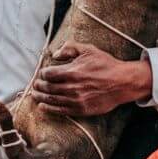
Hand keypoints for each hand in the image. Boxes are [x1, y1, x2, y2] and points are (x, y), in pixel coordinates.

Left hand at [31, 42, 151, 116]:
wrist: (122, 82)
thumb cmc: (105, 64)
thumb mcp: (88, 49)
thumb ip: (69, 48)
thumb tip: (55, 55)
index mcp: (72, 71)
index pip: (48, 74)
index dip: (42, 73)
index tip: (42, 73)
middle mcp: (71, 87)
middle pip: (47, 88)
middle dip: (39, 86)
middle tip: (35, 85)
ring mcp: (76, 100)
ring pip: (51, 100)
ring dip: (40, 97)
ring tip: (35, 95)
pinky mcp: (81, 110)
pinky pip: (60, 110)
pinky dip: (49, 109)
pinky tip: (43, 106)